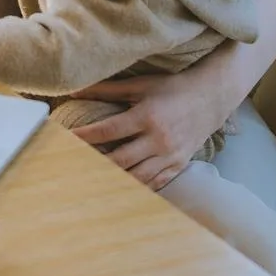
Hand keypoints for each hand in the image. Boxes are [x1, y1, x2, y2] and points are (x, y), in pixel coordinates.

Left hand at [67, 70, 228, 191]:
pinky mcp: (178, 166)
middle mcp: (159, 139)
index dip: (84, 138)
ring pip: (136, 177)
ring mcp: (170, 156)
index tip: (64, 142)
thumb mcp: (141, 85)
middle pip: (120, 160)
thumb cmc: (172, 88)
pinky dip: (135, 188)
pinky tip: (118, 190)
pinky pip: (154, 183)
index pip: (108, 131)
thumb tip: (75, 88)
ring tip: (90, 183)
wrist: (211, 98)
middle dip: (94, 165)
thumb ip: (107, 89)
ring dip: (112, 181)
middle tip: (72, 169)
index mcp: (147, 116)